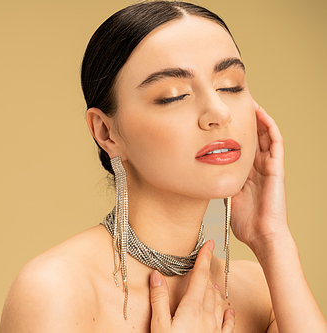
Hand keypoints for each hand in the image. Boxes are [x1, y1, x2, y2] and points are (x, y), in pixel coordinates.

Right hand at [150, 240, 234, 332]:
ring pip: (218, 303)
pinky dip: (228, 314)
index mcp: (192, 308)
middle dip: (206, 274)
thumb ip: (159, 299)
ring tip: (212, 283)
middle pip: (209, 288)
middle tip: (204, 263)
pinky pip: (228, 324)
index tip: (209, 244)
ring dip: (214, 291)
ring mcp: (215, 328)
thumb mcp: (159, 324)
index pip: (200, 276)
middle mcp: (207, 315)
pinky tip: (229, 311)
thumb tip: (156, 275)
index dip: (204, 258)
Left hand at [230, 100, 289, 255]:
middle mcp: (258, 167)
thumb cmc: (246, 223)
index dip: (233, 132)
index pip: (240, 146)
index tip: (220, 120)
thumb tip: (199, 177)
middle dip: (245, 120)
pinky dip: (269, 126)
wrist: (262, 235)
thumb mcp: (226, 197)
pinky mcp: (277, 168)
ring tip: (248, 101)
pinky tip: (261, 114)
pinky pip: (276, 142)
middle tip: (233, 103)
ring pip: (265, 135)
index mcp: (246, 173)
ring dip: (258, 117)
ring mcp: (269, 166)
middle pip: (253, 137)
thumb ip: (218, 184)